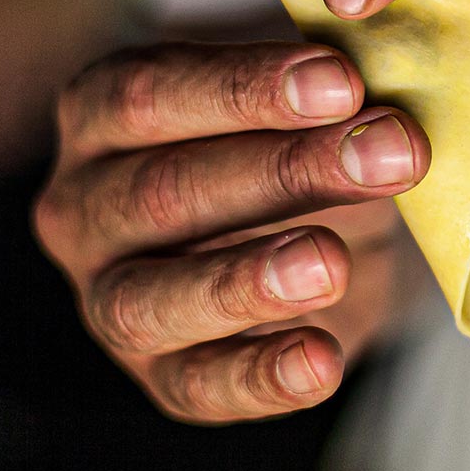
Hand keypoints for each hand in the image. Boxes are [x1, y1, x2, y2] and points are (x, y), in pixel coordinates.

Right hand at [32, 42, 429, 422]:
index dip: (243, 89)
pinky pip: (198, 387)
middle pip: (162, 190)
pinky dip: (261, 377)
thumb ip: (328, 86)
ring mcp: (109, 299)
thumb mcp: (309, 94)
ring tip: (330, 264)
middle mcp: (83, 207)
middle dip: (283, 173)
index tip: (342, 82)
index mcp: (98, 114)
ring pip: (153, 298)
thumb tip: (378, 89)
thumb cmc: (302, 137)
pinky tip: (320, 361)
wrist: (328, 234)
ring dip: (246, 280)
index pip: (145, 93)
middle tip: (386, 154)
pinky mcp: (162, 377)